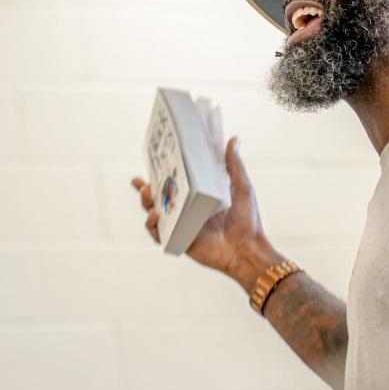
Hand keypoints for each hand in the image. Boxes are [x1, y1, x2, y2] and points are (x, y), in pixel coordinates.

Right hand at [131, 136, 282, 291]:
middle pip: (160, 198)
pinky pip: (160, 234)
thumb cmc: (248, 220)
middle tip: (140, 181)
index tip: (151, 162)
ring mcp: (183, 226)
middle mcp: (188, 210)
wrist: (248, 249)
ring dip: (146, 204)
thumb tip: (234, 140)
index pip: (175, 182)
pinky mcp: (180, 240)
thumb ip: (234, 165)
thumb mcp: (241, 187)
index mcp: (199, 196)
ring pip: (155, 214)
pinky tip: (155, 215)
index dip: (161, 173)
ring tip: (147, 193)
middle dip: (146, 190)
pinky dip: (153, 225)